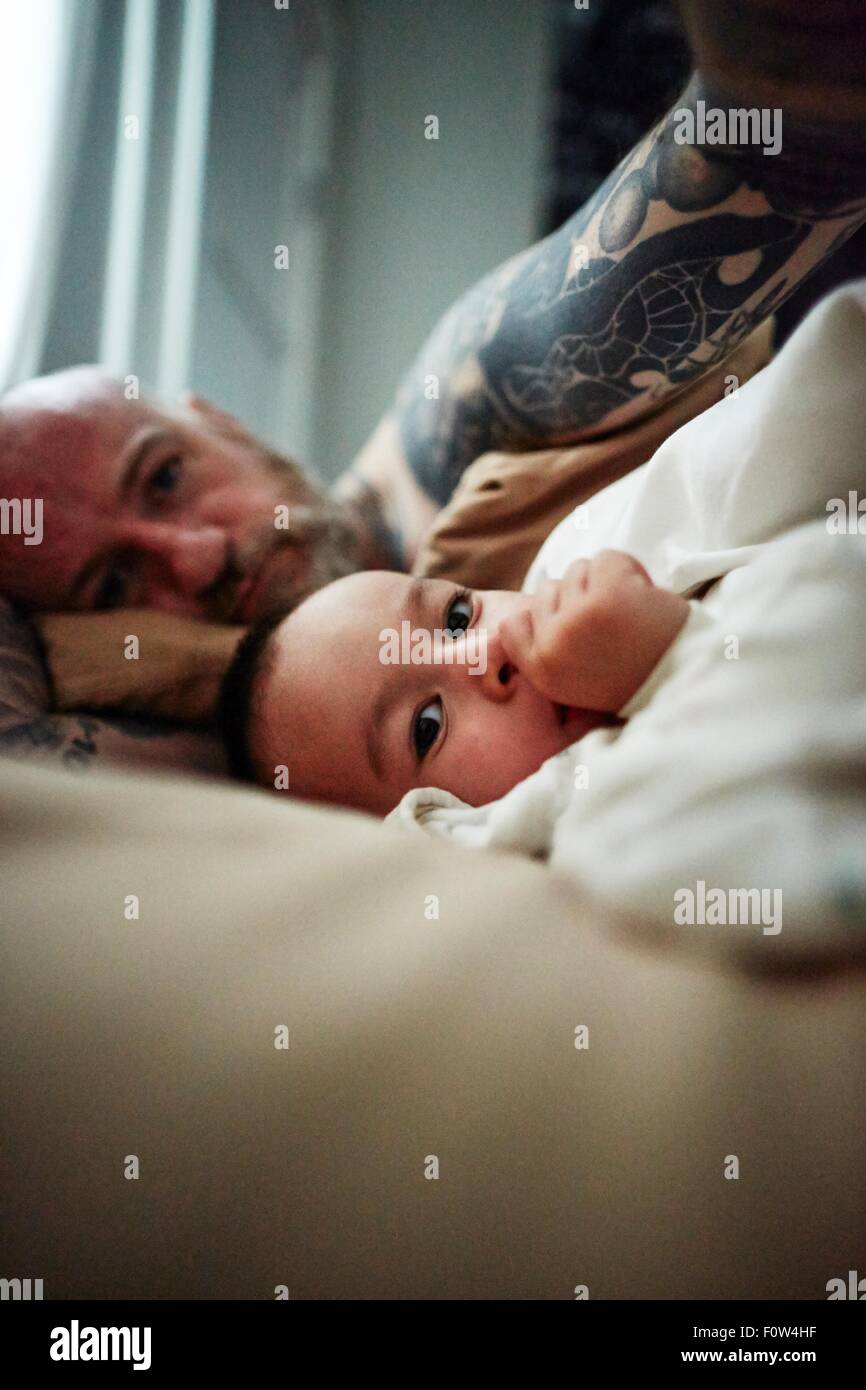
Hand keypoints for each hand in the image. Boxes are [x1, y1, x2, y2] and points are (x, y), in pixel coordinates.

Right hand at [498, 551, 689, 713]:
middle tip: (613, 624)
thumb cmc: (635, 676)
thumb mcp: (576, 681)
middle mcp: (552, 647)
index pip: (513, 624)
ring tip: (631, 611)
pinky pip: (606, 558)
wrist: (686, 680)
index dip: (542, 614)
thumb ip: (549, 649)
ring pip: (577, 570)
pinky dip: (629, 569)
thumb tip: (530, 606)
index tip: (571, 622)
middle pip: (548, 589)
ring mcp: (576, 620)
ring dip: (606, 582)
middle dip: (579, 596)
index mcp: (542, 672)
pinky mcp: (606, 597)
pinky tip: (644, 597)